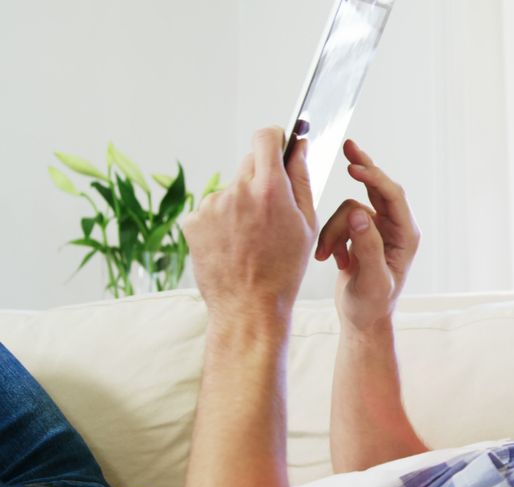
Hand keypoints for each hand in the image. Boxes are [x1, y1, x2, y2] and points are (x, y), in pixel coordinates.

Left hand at [181, 127, 317, 321]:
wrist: (249, 307)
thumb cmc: (284, 269)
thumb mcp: (306, 224)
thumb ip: (302, 179)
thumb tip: (300, 146)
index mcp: (270, 189)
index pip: (265, 137)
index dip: (275, 138)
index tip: (279, 145)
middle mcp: (237, 191)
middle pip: (249, 163)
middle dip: (262, 178)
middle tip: (271, 211)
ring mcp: (211, 205)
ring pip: (231, 188)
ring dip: (241, 203)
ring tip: (251, 237)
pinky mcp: (192, 219)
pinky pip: (212, 208)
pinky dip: (222, 221)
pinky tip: (233, 244)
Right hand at [314, 140, 419, 334]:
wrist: (361, 321)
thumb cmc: (372, 306)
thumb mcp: (371, 280)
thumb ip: (366, 246)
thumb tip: (358, 214)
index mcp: (406, 235)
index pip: (393, 196)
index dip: (374, 179)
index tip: (353, 168)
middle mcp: (395, 228)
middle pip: (378, 188)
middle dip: (362, 170)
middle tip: (348, 147)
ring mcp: (377, 229)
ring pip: (350, 209)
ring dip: (334, 231)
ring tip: (329, 258)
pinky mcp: (361, 234)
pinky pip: (340, 222)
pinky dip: (331, 238)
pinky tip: (332, 260)